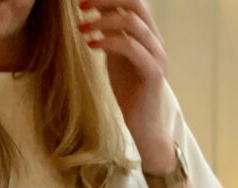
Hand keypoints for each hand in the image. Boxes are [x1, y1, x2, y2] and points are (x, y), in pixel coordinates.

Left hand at [78, 0, 171, 167]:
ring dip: (102, 20)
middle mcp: (156, 41)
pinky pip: (130, 47)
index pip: (132, 0)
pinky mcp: (153, 73)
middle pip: (135, 2)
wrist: (143, 125)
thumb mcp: (115, 55)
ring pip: (132, 22)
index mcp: (148, 34)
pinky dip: (108, 41)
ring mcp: (157, 56)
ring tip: (81, 27)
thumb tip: (91, 11)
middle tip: (80, 4)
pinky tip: (91, 45)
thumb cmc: (128, 91)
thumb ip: (109, 33)